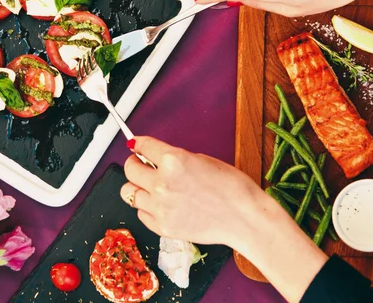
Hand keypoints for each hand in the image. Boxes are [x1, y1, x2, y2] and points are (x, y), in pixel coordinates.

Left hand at [120, 136, 260, 247]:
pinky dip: (147, 208)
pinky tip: (162, 205)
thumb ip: (175, 158)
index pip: (142, 146)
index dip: (138, 145)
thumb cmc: (232, 188)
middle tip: (141, 165)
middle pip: (129, 170)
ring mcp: (160, 207)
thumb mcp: (202, 159)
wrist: (244, 218)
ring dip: (138, 187)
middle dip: (135, 164)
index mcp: (173, 160)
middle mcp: (162, 183)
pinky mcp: (162, 227)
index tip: (136, 146)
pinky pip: (141, 213)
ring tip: (150, 187)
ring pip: (129, 193)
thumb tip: (156, 158)